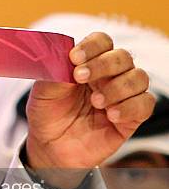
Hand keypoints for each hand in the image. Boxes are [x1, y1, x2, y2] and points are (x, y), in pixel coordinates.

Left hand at [25, 32, 154, 187]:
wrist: (49, 147)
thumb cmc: (47, 115)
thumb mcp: (43, 93)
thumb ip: (55, 74)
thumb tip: (67, 60)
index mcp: (88, 63)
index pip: (101, 42)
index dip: (92, 46)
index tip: (75, 58)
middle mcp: (109, 76)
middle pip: (122, 57)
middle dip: (103, 64)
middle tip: (81, 77)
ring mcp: (121, 95)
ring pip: (138, 78)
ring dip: (118, 87)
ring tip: (96, 102)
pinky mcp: (131, 118)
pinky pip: (145, 104)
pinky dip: (130, 107)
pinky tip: (111, 115)